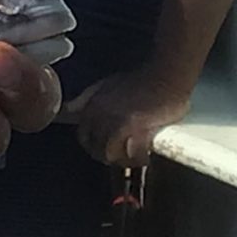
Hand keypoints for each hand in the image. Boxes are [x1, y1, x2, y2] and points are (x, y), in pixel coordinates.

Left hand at [60, 67, 191, 167]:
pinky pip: (130, 153)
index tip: (106, 150)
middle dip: (109, 157)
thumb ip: (87, 97)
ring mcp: (116, 120)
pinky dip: (138, 159)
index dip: (94, 147)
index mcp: (93, 105)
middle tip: (124, 158)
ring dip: (123, 161)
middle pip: (96, 149)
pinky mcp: (134, 126)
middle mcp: (101, 114)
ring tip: (135, 160)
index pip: (83, 136)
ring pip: (111, 154)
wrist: (166, 75)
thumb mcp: (107, 83)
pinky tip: (146, 157)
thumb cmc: (142, 80)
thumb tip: (70, 108)